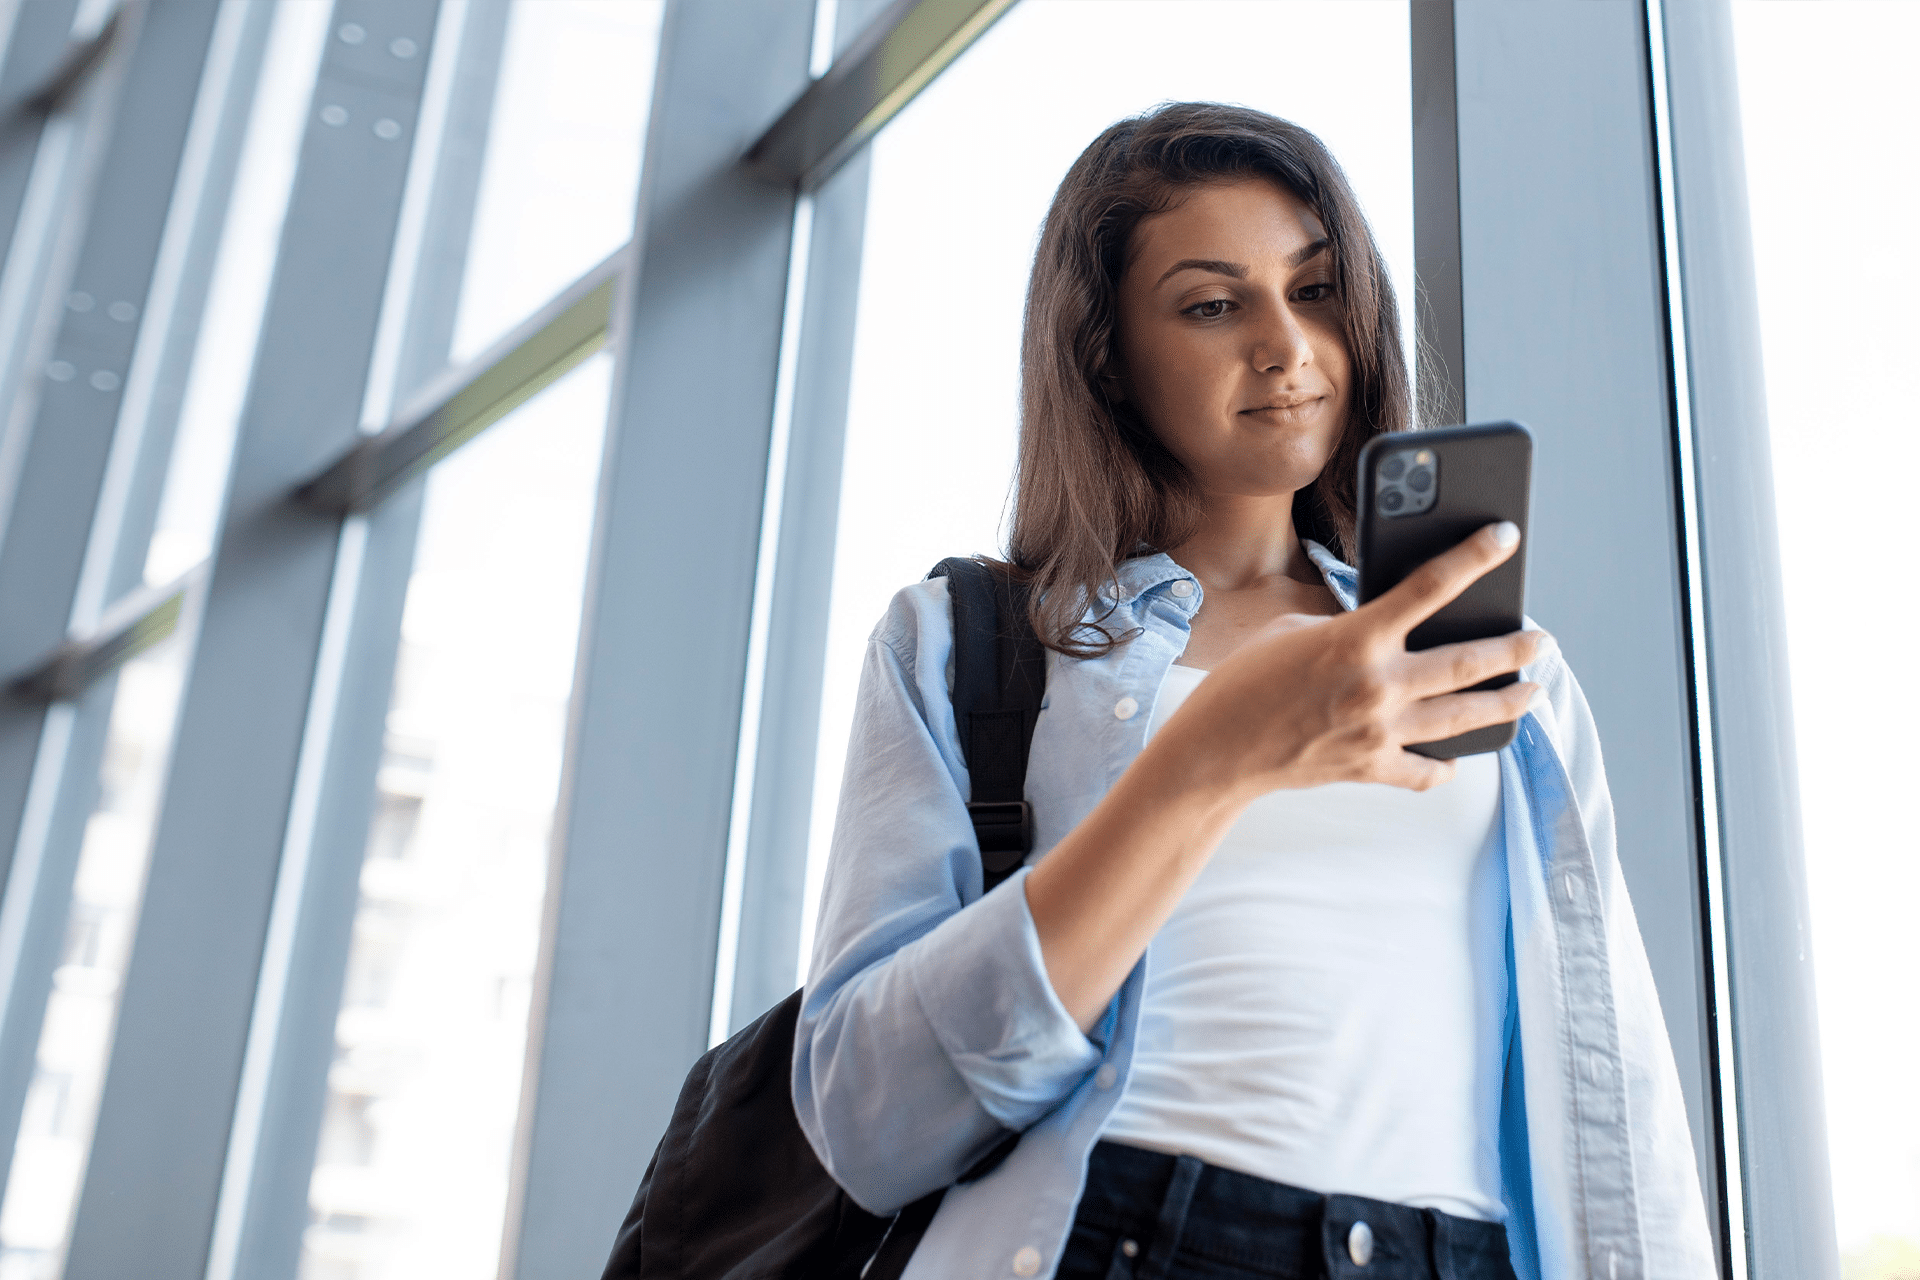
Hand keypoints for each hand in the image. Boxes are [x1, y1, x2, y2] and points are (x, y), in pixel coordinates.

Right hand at [1156, 521, 1544, 794]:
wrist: (1215, 753)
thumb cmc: (1243, 682)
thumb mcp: (1290, 632)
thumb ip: (1346, 626)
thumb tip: (1385, 629)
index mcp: (1355, 639)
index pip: (1430, 587)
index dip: (1474, 557)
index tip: (1507, 537)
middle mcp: (1376, 686)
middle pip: (1467, 662)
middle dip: (1514, 647)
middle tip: (1541, 638)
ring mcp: (1378, 732)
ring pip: (1463, 717)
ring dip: (1506, 703)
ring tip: (1533, 691)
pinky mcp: (1370, 768)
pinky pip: (1425, 771)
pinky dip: (1444, 764)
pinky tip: (1457, 757)